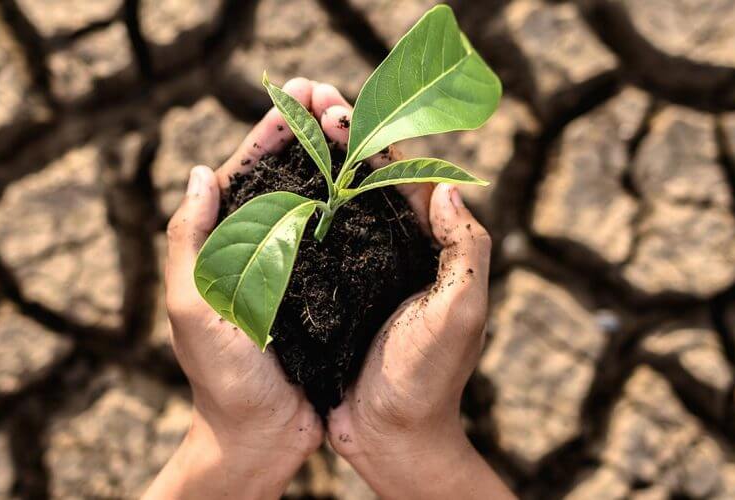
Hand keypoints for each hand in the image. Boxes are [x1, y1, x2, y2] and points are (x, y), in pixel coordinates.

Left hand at [145, 78, 343, 499]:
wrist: (261, 439)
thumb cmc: (222, 380)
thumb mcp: (194, 307)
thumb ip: (189, 242)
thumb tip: (200, 173)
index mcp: (222, 248)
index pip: (244, 174)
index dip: (270, 132)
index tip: (298, 96)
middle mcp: (258, 252)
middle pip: (283, 178)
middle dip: (307, 133)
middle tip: (336, 97)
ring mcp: (294, 271)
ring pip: (316, 201)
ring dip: (335, 160)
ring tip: (360, 125)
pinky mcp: (327, 293)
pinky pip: (343, 239)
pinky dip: (358, 206)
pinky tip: (380, 184)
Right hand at [313, 85, 514, 499]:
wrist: (391, 439)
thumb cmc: (429, 380)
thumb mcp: (460, 313)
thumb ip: (466, 250)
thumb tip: (449, 186)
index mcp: (431, 248)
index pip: (405, 176)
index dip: (373, 138)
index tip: (337, 109)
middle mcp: (398, 252)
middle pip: (368, 180)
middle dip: (339, 137)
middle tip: (304, 101)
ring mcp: (363, 272)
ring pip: (338, 203)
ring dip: (315, 164)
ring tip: (285, 130)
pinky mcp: (333, 295)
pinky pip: (314, 242)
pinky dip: (295, 211)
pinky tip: (268, 190)